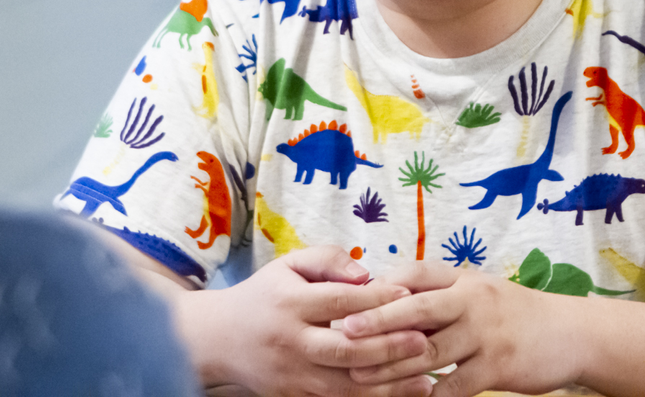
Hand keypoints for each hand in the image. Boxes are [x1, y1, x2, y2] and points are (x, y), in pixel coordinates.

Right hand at [197, 246, 434, 396]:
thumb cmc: (264, 295)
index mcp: (290, 303)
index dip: (376, 299)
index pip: (340, 301)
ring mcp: (291, 376)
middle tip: (424, 342)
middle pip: (344, 350)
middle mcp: (290, 342)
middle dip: (388, 348)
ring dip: (386, 387)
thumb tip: (366, 273)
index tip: (408, 296)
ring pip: (343, 387)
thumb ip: (328, 259)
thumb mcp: (289, 264)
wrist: (219, 339)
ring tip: (424, 382)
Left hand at [342, 262, 581, 396]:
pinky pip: (455, 385)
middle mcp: (473, 301)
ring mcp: (486, 334)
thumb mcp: (480, 292)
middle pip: (418, 308)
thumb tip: (389, 294)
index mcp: (465, 280)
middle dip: (378, 320)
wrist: (570, 333)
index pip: (418, 273)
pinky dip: (430, 396)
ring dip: (391, 366)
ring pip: (429, 351)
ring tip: (360, 375)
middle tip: (345, 331)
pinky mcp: (498, 367)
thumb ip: (441, 292)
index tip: (350, 296)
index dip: (384, 283)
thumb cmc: (515, 314)